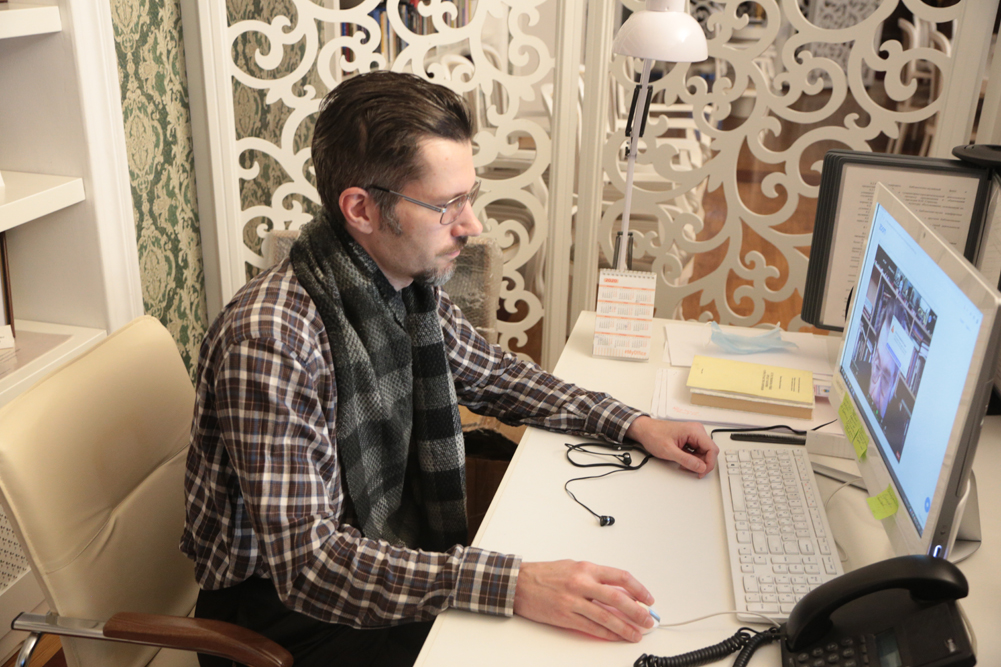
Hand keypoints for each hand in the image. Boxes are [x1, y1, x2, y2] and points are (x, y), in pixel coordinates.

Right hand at [513, 560, 654, 641]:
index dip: (638, 589)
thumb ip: (595, 579)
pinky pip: (591, 628)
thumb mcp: (573, 568)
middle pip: (618, 599)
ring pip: (606, 617)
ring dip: (625, 627)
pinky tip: (616, 637)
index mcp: (586, 568)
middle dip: (637, 611)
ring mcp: (573, 601)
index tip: (648, 598)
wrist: (519, 583)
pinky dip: (606, 634)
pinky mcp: (565, 616)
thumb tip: (618, 593)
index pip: (620, 577)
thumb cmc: (545, 574)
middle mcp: (582, 583)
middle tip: (648, 620)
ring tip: (636, 633)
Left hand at [625, 416, 717, 477]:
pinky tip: (683, 461)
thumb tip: (701, 467)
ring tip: (683, 464)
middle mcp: (696, 431)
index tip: (701, 472)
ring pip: (703, 454)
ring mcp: (694, 435)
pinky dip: (692, 459)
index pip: (712, 449)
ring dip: (696, 462)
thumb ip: (686, 460)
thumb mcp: (669, 450)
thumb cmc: (654, 435)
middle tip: (691, 470)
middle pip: (709, 452)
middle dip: (701, 464)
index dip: (709, 463)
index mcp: (694, 431)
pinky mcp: (690, 440)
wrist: (645, 430)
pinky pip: (697, 452)